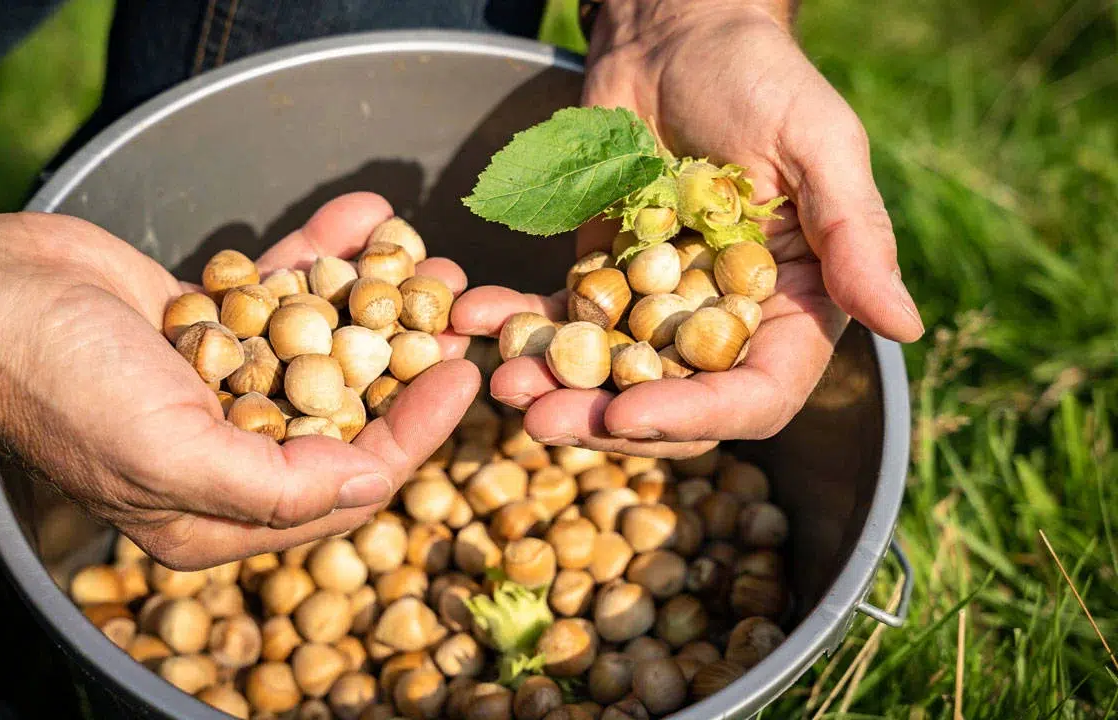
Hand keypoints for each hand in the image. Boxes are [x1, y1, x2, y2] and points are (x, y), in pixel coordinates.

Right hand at [0, 191, 477, 568]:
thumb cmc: (65, 387)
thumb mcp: (171, 456)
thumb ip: (275, 485)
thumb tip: (371, 485)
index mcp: (219, 513)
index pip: (345, 484)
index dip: (413, 435)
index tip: (460, 379)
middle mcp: (227, 453)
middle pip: (345, 414)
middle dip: (406, 363)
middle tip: (461, 312)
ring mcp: (219, 385)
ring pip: (322, 346)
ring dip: (378, 300)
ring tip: (432, 258)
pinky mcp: (208, 323)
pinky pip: (281, 291)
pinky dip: (321, 256)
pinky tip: (366, 215)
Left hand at [450, 0, 922, 456]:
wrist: (675, 34)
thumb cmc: (759, 76)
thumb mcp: (819, 144)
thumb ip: (855, 235)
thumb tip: (907, 326)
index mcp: (792, 307)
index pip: (756, 393)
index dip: (698, 417)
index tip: (630, 415)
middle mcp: (724, 322)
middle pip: (671, 403)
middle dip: (605, 419)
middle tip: (539, 416)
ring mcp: (655, 307)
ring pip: (605, 376)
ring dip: (552, 387)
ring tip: (499, 380)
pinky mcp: (598, 278)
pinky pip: (557, 318)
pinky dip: (517, 326)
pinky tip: (473, 319)